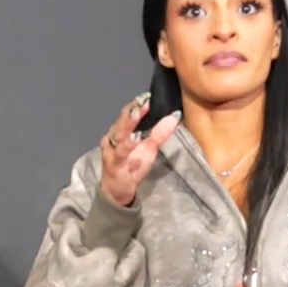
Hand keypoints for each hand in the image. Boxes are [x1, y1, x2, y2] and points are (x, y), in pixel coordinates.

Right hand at [99, 93, 181, 207]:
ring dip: (129, 124)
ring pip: (120, 134)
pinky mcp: (114, 164)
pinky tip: (134, 139)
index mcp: (121, 131)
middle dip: (133, 110)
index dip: (138, 104)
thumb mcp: (149, 149)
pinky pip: (121, 154)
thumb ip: (160, 133)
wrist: (117, 190)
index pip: (128, 114)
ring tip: (137, 113)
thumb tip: (175, 115)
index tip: (149, 96)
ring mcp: (112, 150)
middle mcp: (114, 138)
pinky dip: (127, 145)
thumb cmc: (132, 167)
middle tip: (145, 101)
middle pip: (122, 121)